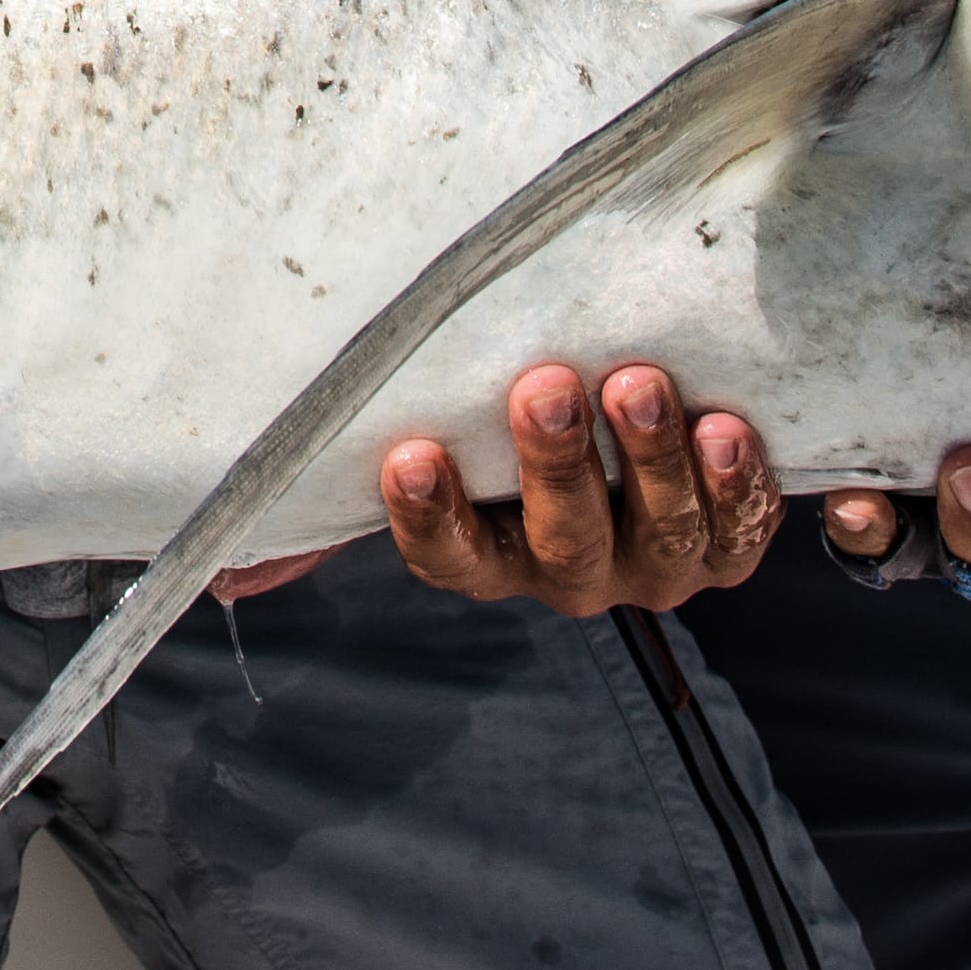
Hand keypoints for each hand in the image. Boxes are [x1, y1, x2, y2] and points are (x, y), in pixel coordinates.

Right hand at [234, 361, 782, 616]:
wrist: (644, 440)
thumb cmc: (510, 440)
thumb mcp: (437, 458)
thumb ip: (340, 505)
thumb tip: (229, 583)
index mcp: (491, 559)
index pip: (449, 556)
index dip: (430, 514)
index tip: (408, 452)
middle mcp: (573, 576)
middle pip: (562, 543)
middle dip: (555, 466)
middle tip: (546, 386)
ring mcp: (657, 564)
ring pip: (659, 537)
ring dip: (652, 467)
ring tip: (641, 387)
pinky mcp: (731, 541)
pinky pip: (742, 529)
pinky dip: (738, 484)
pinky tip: (725, 428)